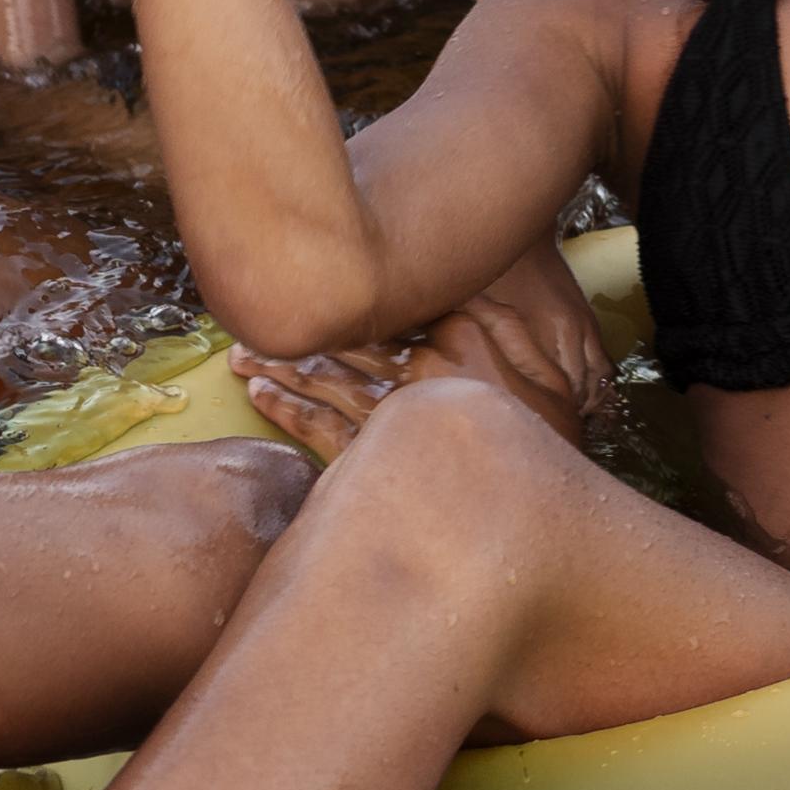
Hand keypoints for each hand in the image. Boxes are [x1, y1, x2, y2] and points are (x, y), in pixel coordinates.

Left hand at [231, 246, 606, 460]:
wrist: (546, 504)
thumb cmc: (548, 431)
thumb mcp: (542, 363)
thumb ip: (497, 322)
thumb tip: (454, 294)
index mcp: (450, 345)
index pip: (384, 315)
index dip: (341, 300)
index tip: (306, 285)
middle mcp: (413, 378)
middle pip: (342, 346)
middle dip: (294, 336)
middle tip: (248, 324)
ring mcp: (391, 421)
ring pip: (323, 385)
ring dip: (279, 368)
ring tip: (241, 359)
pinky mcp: (376, 464)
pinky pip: (321, 432)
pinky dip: (288, 411)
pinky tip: (262, 397)